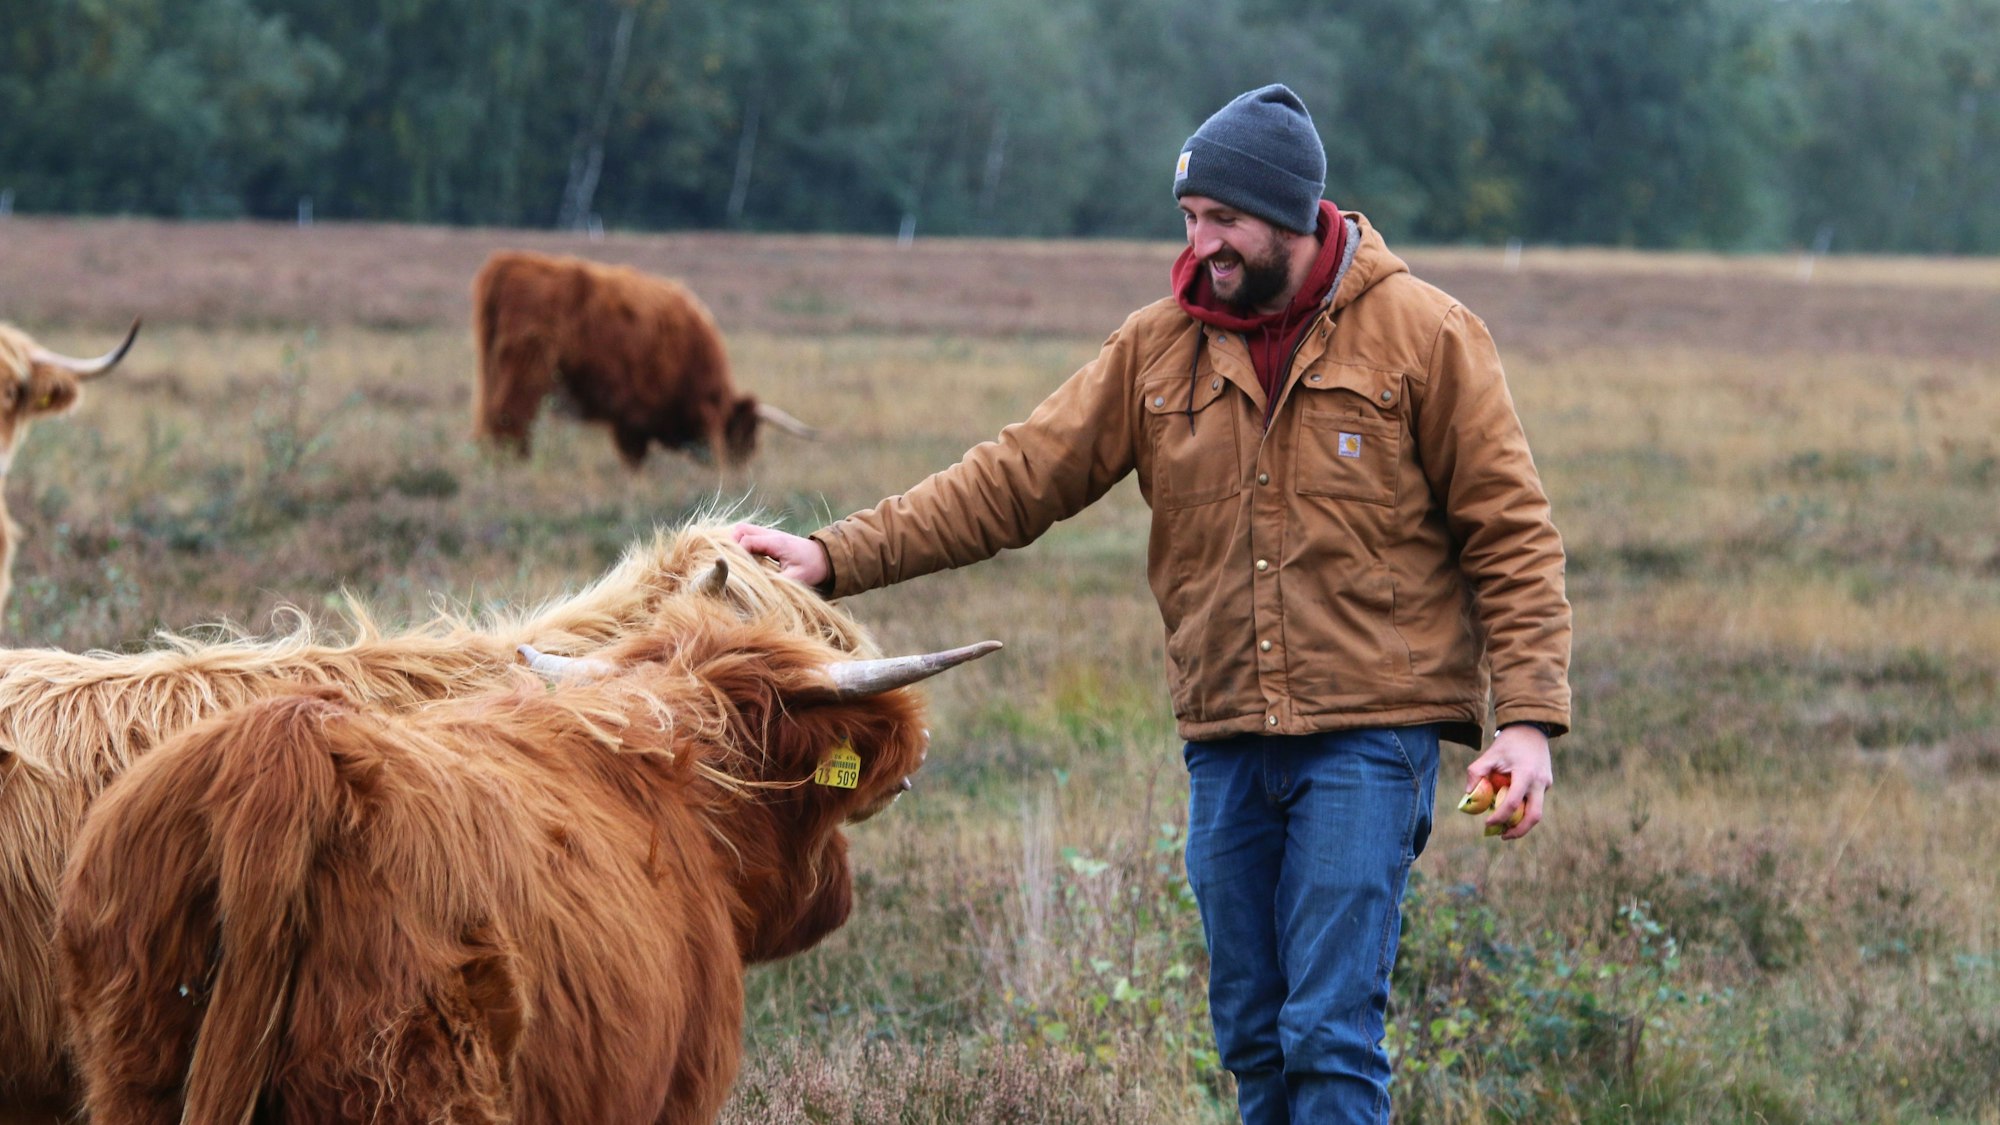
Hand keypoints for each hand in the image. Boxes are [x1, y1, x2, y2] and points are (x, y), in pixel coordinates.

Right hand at [730, 522, 830, 588]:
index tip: (734, 571)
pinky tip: (741, 559)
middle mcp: (770, 534)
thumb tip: (756, 588)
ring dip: (734, 542)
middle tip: (729, 563)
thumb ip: (776, 582)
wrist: (825, 557)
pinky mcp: (768, 537)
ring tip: (733, 562)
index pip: (747, 542)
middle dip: (730, 544)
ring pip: (742, 529)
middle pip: (740, 530)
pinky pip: (748, 534)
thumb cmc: (812, 568)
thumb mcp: (796, 578)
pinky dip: (740, 543)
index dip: (737, 555)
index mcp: (776, 542)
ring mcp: (769, 534)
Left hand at [1464, 724, 1552, 840]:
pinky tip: (1510, 808)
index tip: (1487, 824)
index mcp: (1525, 774)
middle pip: (1534, 816)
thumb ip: (1476, 773)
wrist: (1531, 728)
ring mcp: (1546, 784)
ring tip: (1505, 828)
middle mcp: (1540, 782)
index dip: (1499, 817)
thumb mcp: (1489, 754)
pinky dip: (1524, 810)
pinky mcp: (1547, 784)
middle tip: (1502, 836)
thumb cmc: (1508, 742)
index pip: (1513, 803)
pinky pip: (1536, 802)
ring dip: (1522, 823)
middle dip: (1518, 830)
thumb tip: (1468, 795)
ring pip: (1537, 812)